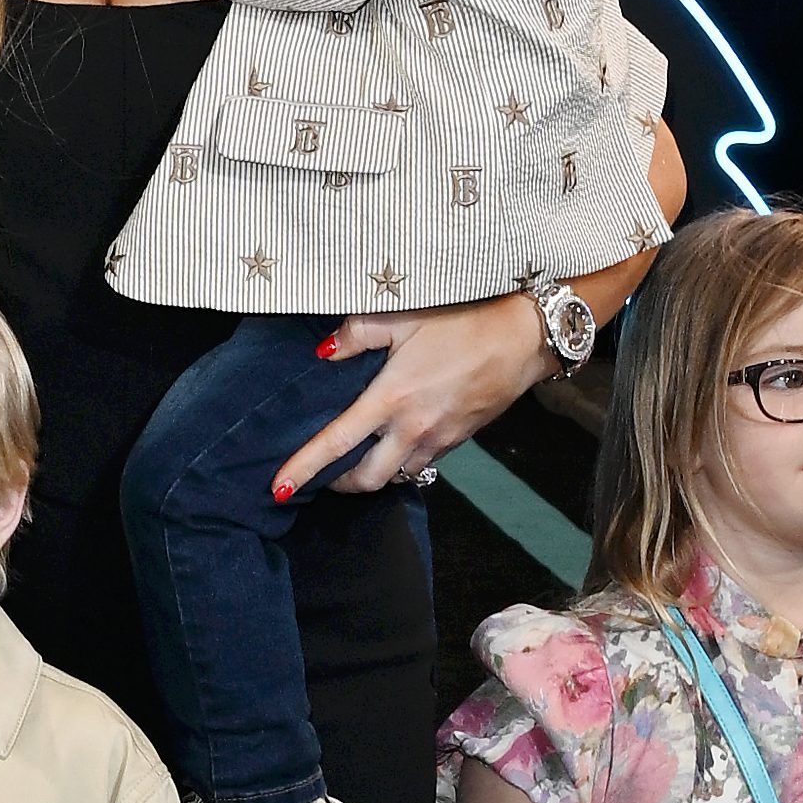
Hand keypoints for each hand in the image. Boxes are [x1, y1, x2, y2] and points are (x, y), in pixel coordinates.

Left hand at [274, 294, 551, 498]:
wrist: (524, 337)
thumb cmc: (464, 320)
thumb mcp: (404, 315)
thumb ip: (357, 332)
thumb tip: (322, 351)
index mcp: (392, 398)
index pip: (338, 443)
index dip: (305, 468)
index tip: (278, 487)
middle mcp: (414, 428)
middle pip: (366, 479)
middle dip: (339, 484)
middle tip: (322, 474)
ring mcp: (439, 438)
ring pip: (396, 475)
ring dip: (373, 475)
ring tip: (358, 458)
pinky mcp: (459, 439)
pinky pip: (423, 462)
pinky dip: (401, 461)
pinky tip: (396, 441)